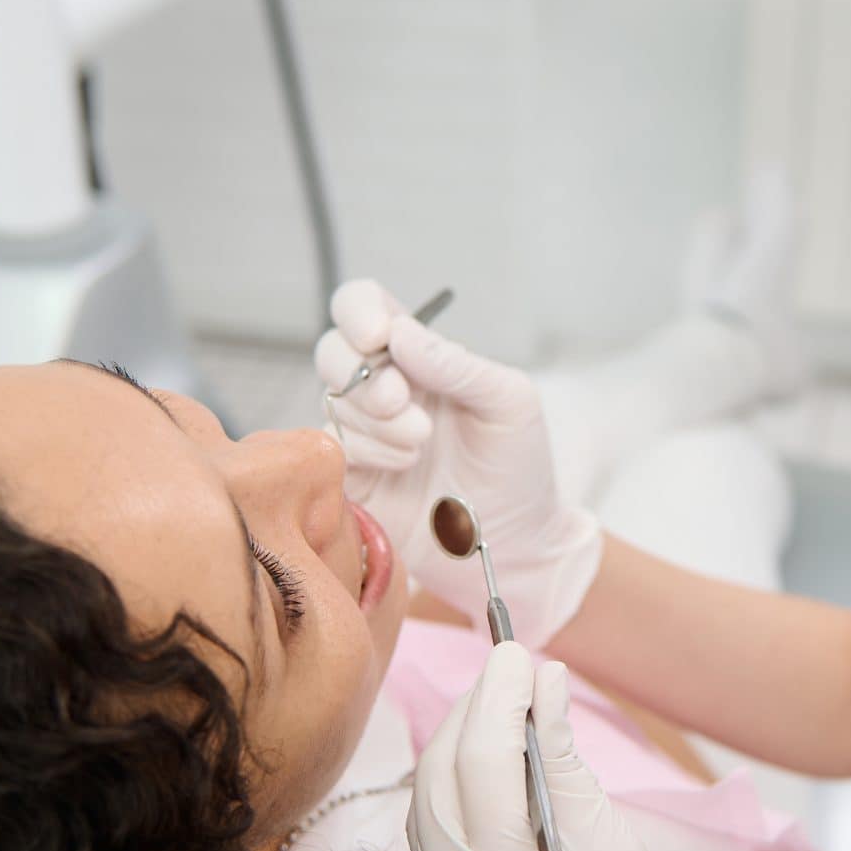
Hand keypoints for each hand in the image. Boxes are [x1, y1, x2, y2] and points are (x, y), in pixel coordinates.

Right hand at [315, 280, 601, 646]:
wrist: (513, 545)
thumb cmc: (518, 468)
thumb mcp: (508, 403)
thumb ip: (458, 364)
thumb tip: (401, 333)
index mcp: (420, 355)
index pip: (365, 306)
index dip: (358, 310)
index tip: (378, 335)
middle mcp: (384, 385)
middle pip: (332, 349)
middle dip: (362, 374)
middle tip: (402, 403)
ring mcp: (364, 431)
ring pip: (333, 400)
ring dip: (377, 421)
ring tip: (421, 447)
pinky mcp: (350, 474)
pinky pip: (331, 447)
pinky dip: (365, 451)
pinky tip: (403, 466)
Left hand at [407, 642, 743, 850]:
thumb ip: (570, 771)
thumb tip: (546, 688)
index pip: (485, 770)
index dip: (499, 698)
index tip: (520, 651)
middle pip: (440, 779)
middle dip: (475, 709)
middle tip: (514, 667)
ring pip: (424, 804)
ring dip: (460, 742)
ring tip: (504, 706)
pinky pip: (426, 838)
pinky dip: (453, 790)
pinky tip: (484, 767)